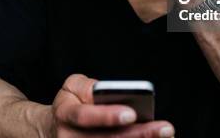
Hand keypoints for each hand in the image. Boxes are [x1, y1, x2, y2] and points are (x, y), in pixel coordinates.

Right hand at [50, 74, 173, 137]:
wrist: (53, 129)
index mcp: (64, 113)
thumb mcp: (72, 86)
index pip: (84, 116)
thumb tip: (112, 94)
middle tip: (165, 128)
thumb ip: (88, 86)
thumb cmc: (71, 103)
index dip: (107, 116)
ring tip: (166, 136)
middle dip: (138, 134)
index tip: (131, 113)